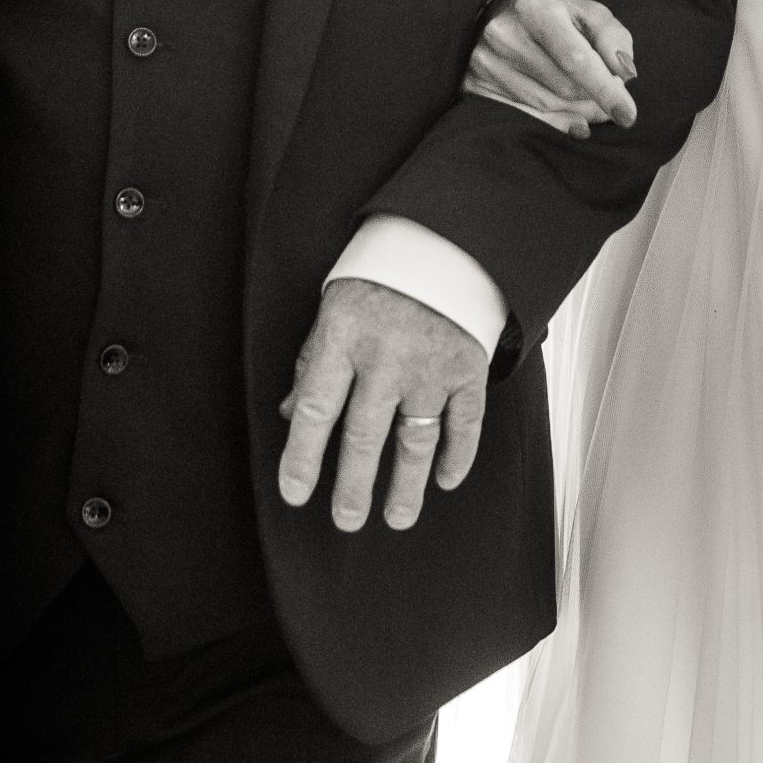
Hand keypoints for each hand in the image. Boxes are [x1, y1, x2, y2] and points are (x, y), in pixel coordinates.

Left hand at [278, 278, 488, 531]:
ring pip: (416, 440)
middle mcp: (387, 357)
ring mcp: (431, 366)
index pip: (318, 409)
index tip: (296, 493)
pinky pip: (464, 424)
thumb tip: (294, 416)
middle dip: (353, 487)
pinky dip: (456, 456)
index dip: (303, 457)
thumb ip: (314, 363)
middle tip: (346, 519)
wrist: (442, 244)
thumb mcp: (333, 311)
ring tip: (397, 516)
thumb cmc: (379, 280)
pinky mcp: (468, 369)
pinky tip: (444, 479)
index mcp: (344, 338)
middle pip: (366, 436)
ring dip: (406, 485)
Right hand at [462, 0, 637, 138]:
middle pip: (564, 88)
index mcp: (536, 9)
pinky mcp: (473, 84)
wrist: (503, 8)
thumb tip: (625, 75)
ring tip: (588, 105)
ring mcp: (484, 61)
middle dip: (593, 99)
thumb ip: (614, 39)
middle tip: (607, 99)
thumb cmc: (556, 14)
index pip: (576, 60)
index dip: (605, 90)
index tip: (628, 115)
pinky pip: (522, 117)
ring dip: (576, 113)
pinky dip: (552, 124)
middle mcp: (504, 34)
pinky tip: (570, 121)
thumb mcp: (590, 13)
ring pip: (545, 107)